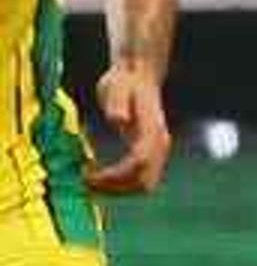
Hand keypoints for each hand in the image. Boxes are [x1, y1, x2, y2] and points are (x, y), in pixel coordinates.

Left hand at [83, 60, 168, 196]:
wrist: (139, 76)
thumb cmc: (124, 81)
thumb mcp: (116, 87)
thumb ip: (117, 103)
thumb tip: (118, 120)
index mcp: (153, 132)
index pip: (138, 164)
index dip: (113, 176)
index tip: (87, 175)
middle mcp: (160, 145)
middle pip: (145, 182)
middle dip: (116, 189)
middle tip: (86, 183)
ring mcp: (157, 151)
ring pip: (144, 185)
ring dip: (118, 190)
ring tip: (90, 182)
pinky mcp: (149, 153)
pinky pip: (140, 179)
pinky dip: (120, 184)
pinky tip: (98, 175)